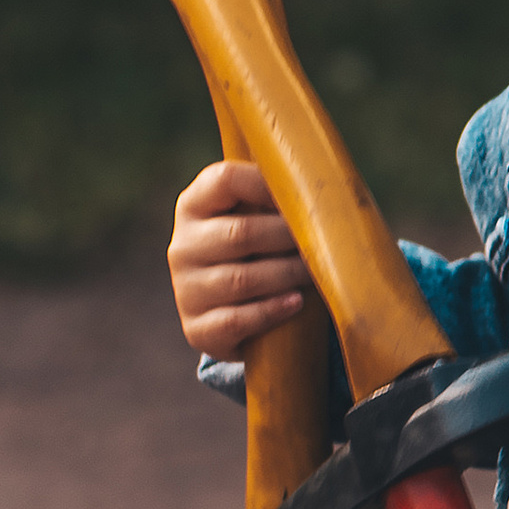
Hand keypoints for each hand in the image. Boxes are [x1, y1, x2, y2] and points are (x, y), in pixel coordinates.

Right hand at [169, 159, 313, 357]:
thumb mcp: (257, 215)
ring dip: (288, 275)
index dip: (270, 184)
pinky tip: (296, 302)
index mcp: (194, 204)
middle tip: (323, 242)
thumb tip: (325, 181)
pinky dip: (271, 311)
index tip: (305, 195)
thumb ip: (276, 195)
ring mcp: (186, 288)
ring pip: (242, 280)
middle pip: (241, 233)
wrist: (234, 307)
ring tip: (317, 273)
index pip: (225, 179)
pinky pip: (236, 320)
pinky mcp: (197, 328)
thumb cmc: (259, 247)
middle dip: (290, 238)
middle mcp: (182, 245)